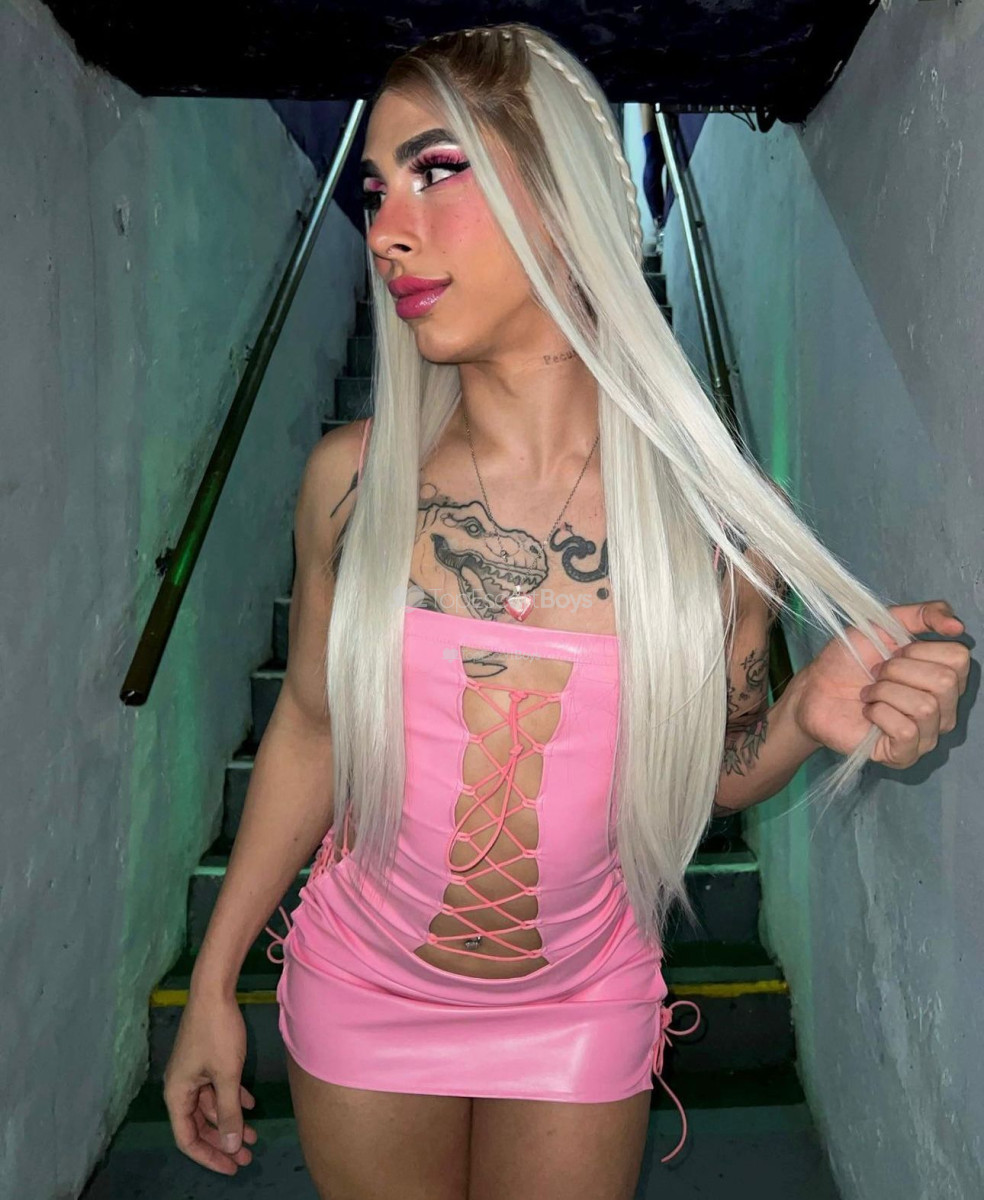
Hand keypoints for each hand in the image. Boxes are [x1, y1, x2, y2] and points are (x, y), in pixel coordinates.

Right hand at [162, 992, 257, 1174]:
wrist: (215, 990)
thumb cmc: (217, 1033)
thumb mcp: (226, 1075)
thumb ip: (228, 1112)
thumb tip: (230, 1145)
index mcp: (177, 1094)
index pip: (187, 1139)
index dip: (209, 1156)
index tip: (232, 1166)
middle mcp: (181, 1087)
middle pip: (199, 1125)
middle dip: (223, 1140)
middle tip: (247, 1155)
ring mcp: (193, 1073)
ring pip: (211, 1106)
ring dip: (231, 1119)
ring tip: (255, 1134)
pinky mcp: (205, 1060)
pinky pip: (217, 1087)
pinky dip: (233, 1097)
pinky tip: (251, 1103)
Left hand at [790, 600, 969, 767]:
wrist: (815, 689)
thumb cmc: (850, 659)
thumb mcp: (884, 624)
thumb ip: (924, 615)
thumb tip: (958, 626)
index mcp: (946, 677)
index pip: (959, 658)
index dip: (919, 650)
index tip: (893, 653)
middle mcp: (945, 708)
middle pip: (944, 682)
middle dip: (898, 670)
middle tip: (876, 674)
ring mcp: (928, 735)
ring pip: (925, 707)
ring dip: (884, 692)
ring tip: (869, 693)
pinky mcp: (904, 755)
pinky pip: (907, 731)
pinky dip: (879, 714)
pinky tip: (867, 713)